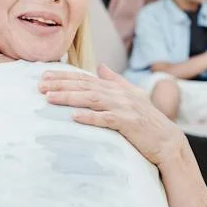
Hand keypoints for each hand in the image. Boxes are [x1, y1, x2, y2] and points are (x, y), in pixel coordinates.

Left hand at [38, 66, 185, 167]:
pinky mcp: (129, 123)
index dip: (64, 76)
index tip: (44, 76)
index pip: (86, 79)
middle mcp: (119, 94)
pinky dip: (90, 117)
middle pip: (85, 86)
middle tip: (39, 85)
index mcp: (117, 88)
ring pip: (92, 99)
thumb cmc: (148, 121)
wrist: (168, 141)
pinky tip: (74, 116)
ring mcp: (124, 108)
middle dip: (60, 84)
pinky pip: (105, 119)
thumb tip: (100, 66)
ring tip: (49, 98)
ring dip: (69, 98)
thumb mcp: (133, 96)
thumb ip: (115, 81)